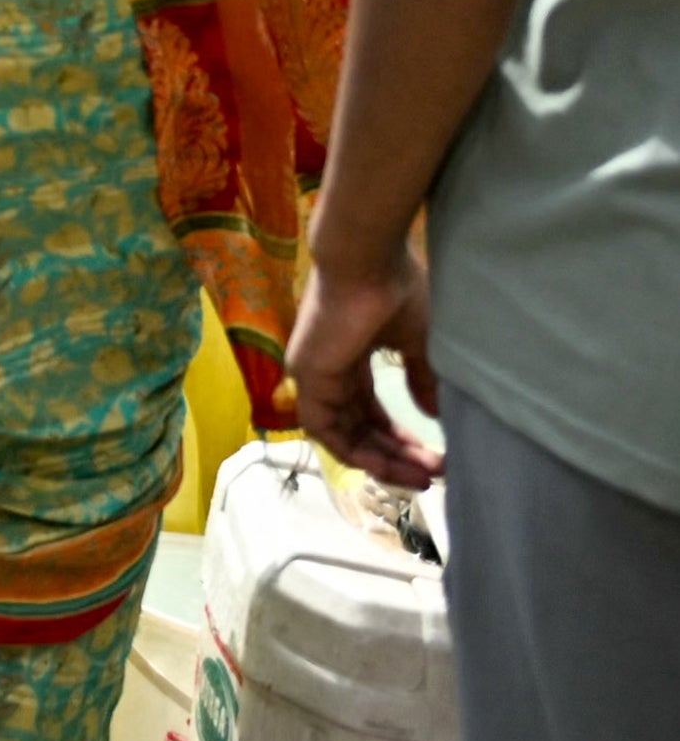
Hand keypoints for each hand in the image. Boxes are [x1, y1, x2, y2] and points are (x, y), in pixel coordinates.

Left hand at [289, 247, 437, 489]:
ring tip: (419, 478)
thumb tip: (432, 414)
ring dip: (381, 460)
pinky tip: (385, 466)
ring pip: (343, 433)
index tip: (435, 458)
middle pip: (360, 427)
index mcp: (352, 357)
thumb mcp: (419, 342)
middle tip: (433, 476)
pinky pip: (324, 428)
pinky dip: (353, 451)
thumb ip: (422, 379)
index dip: (401, 439)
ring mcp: (314, 373)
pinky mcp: (305, 375)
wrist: (368, 262)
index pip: (372, 411)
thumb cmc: (395, 291)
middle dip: (397, 455)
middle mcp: (330, 368)